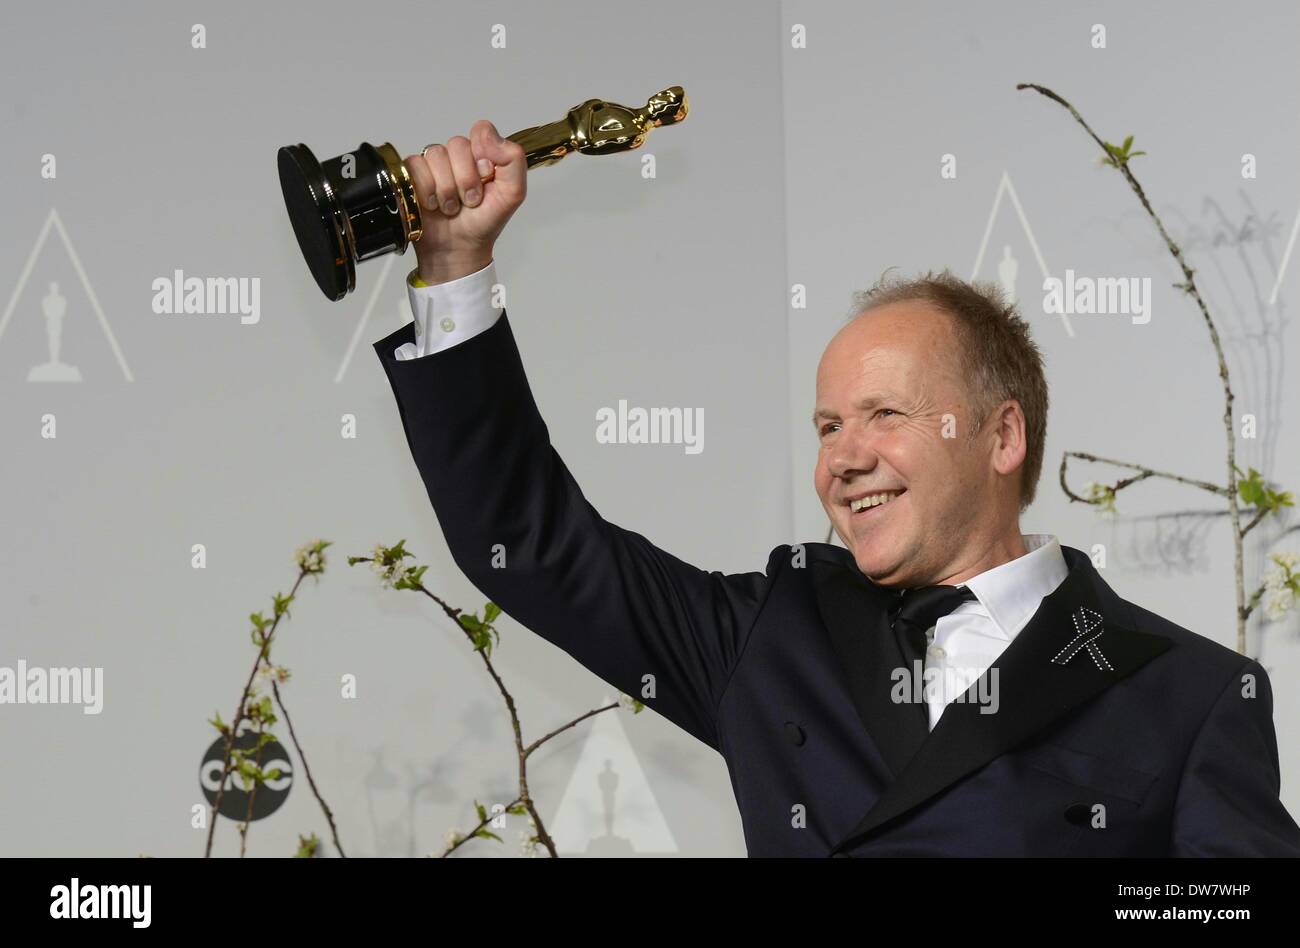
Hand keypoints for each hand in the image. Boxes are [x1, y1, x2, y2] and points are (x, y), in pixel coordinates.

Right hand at [404, 119, 526, 281]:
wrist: (459, 248)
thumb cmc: (484, 222)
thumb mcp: (513, 193)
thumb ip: (512, 159)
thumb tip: (488, 133)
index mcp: (483, 154)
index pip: (481, 132)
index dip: (482, 158)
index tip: (486, 180)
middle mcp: (458, 155)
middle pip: (458, 145)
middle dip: (466, 180)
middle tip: (470, 201)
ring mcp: (434, 163)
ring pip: (436, 155)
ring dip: (446, 189)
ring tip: (452, 207)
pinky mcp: (412, 173)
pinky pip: (415, 166)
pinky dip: (426, 190)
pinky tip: (433, 205)